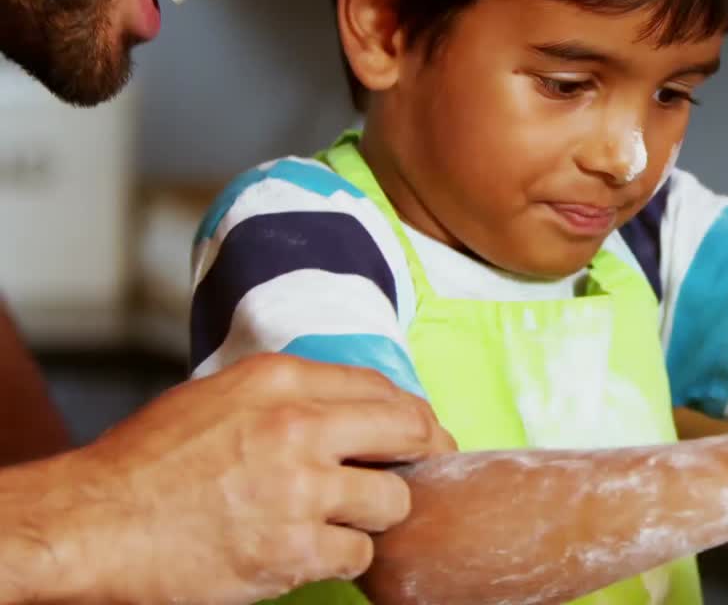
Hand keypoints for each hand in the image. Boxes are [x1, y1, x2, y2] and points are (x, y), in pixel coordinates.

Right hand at [46, 354, 454, 603]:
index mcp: (280, 381)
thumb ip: (287, 396)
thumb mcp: (218, 397)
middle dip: (425, 454)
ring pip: (394, 500)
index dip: (412, 415)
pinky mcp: (294, 549)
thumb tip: (350, 410)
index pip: (383, 387)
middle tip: (422, 473)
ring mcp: (300, 489)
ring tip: (344, 521)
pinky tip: (313, 553)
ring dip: (376, 515)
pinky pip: (358, 553)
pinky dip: (343, 558)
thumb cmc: (146, 464)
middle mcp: (298, 426)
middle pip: (411, 431)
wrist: (91, 525)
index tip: (421, 433)